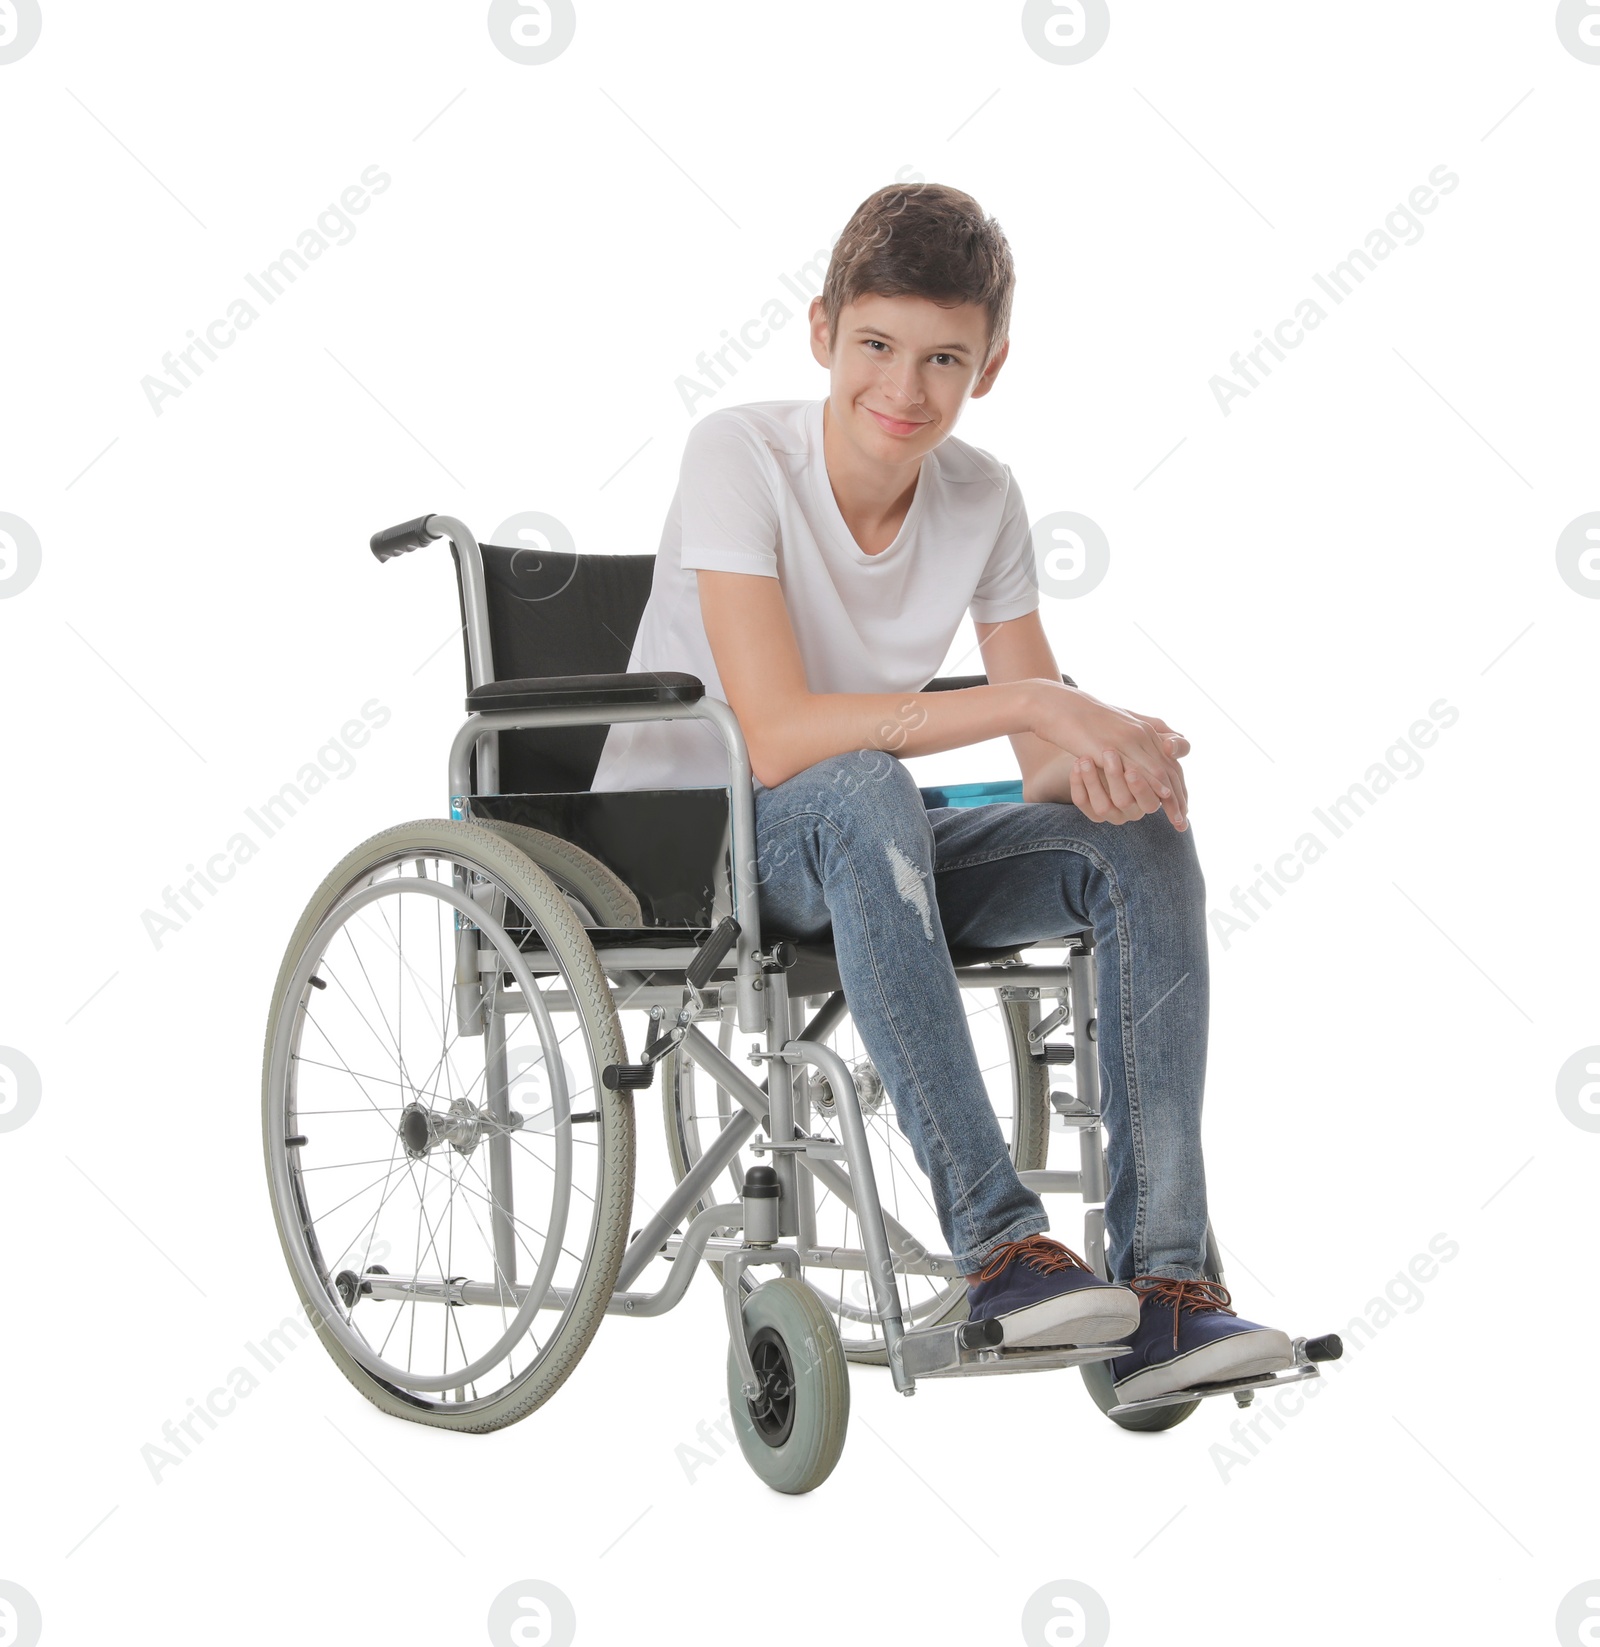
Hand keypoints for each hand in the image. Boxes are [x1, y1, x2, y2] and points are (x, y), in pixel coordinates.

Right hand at [1027, 684, 1188, 828]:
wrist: (1057, 705)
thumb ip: (1129, 740)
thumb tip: (1133, 766)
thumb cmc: (1081, 719)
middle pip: (1170, 769)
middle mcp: (1141, 733)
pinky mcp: (1111, 746)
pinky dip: (1151, 785)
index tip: (1182, 806)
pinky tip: (1158, 797)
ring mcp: (1128, 739)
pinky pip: (1137, 768)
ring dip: (1170, 797)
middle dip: (1178, 797)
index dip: (1178, 786)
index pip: (1170, 762)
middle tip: (1184, 820)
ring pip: (1158, 771)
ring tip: (1178, 817)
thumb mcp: (1112, 726)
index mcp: (1144, 729)